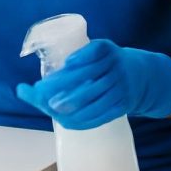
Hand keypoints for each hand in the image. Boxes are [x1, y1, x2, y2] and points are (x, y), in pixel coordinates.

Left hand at [16, 39, 170, 129]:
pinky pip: (101, 116)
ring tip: (52, 108)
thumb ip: (71, 65)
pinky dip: (81, 120)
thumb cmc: (106, 64)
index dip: (77, 60)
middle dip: (63, 87)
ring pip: (93, 101)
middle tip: (42, 94)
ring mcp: (120, 88)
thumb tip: (30, 87)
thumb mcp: (95, 54)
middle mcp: (115, 68)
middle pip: (87, 79)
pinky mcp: (122, 106)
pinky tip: (65, 120)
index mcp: (106, 50)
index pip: (92, 53)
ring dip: (71, 107)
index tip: (61, 67)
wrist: (140, 75)